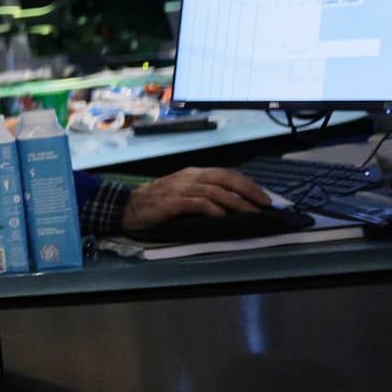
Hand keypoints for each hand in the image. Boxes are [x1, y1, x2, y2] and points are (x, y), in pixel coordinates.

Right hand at [122, 167, 272, 230]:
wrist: (125, 208)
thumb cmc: (154, 203)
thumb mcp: (180, 192)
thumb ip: (200, 193)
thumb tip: (229, 203)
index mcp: (192, 173)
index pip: (226, 174)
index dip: (247, 184)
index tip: (263, 196)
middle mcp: (189, 177)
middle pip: (226, 179)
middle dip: (249, 191)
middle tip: (265, 203)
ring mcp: (180, 189)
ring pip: (217, 192)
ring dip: (237, 203)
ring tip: (251, 214)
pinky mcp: (173, 203)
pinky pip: (199, 204)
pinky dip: (215, 210)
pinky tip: (225, 218)